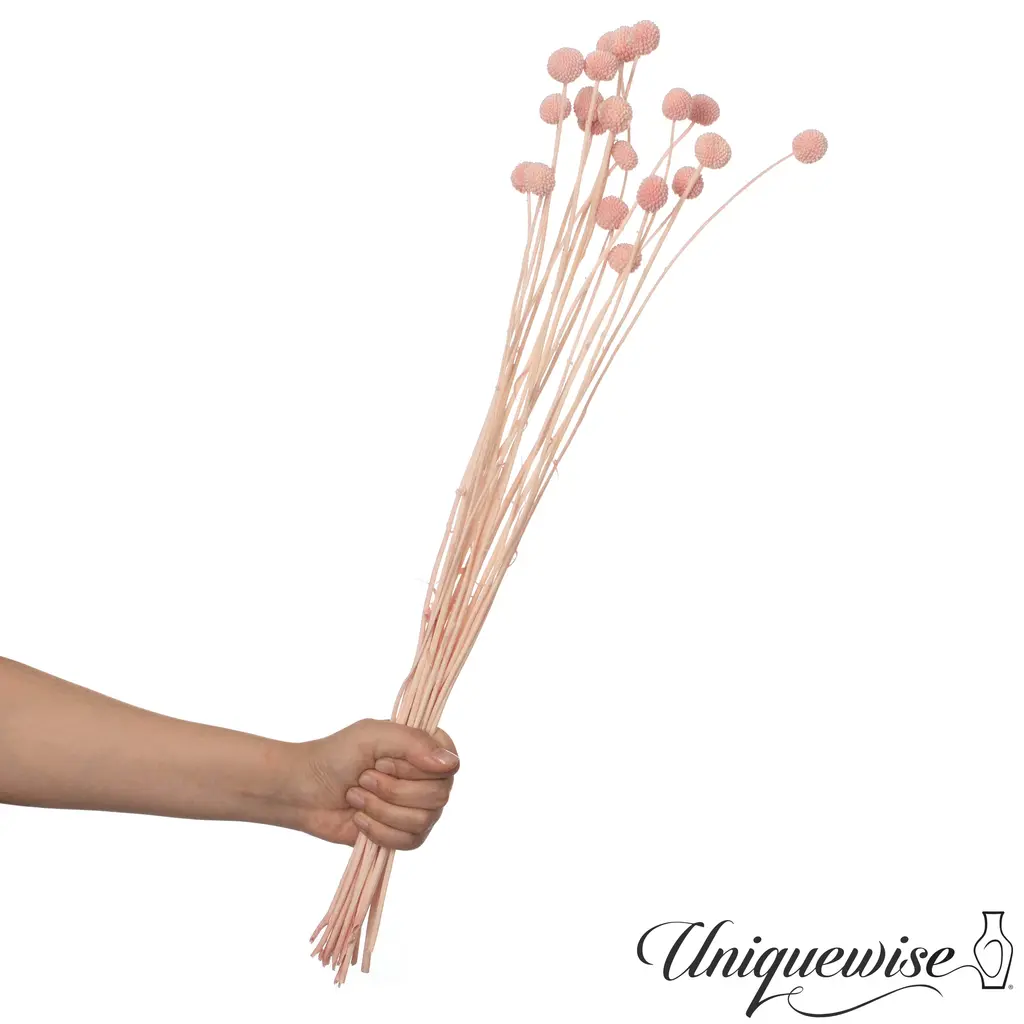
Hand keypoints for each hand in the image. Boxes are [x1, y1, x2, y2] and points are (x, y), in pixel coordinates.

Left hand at [292, 719, 458, 849]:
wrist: (303, 791)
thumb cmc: (336, 755)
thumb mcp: (374, 735)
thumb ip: (414, 742)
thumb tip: (450, 764)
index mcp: (424, 749)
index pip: (450, 764)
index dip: (419, 767)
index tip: (386, 759)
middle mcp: (426, 779)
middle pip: (438, 796)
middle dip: (394, 790)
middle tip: (365, 777)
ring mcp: (416, 808)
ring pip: (423, 821)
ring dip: (381, 809)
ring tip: (357, 796)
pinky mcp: (402, 835)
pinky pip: (409, 842)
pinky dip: (379, 830)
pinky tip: (359, 818)